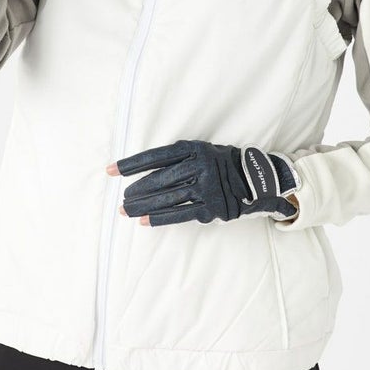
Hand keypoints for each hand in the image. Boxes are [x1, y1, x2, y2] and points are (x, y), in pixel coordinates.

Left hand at [106, 140, 299, 226]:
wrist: (258, 179)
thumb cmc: (223, 163)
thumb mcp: (203, 151)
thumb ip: (179, 158)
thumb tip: (145, 171)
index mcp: (194, 148)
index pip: (155, 156)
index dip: (131, 164)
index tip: (111, 171)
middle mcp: (200, 165)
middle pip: (159, 179)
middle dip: (136, 190)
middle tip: (121, 199)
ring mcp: (206, 186)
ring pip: (167, 197)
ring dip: (143, 205)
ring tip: (126, 211)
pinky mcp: (212, 207)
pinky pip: (181, 213)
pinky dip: (160, 218)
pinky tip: (144, 221)